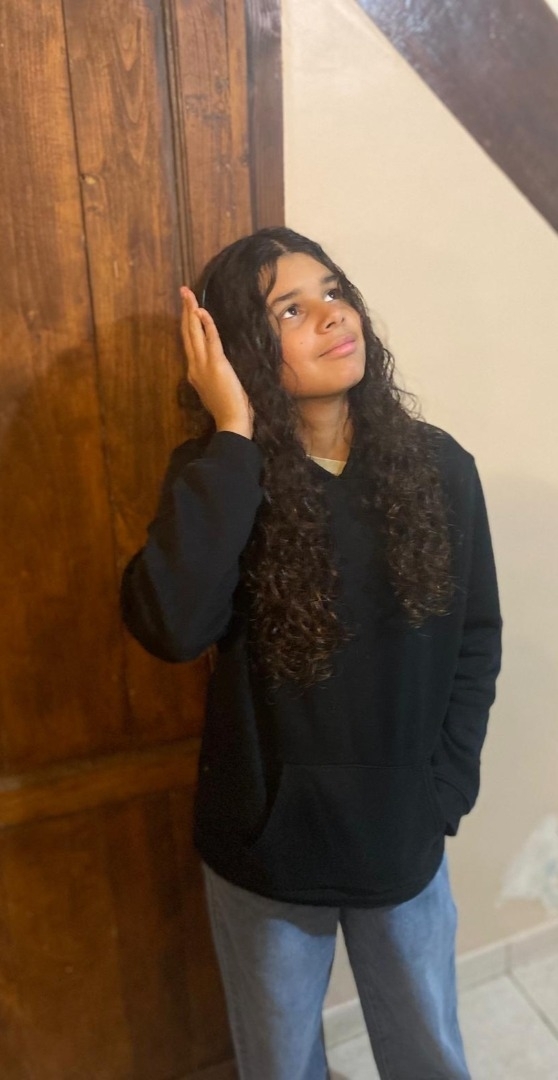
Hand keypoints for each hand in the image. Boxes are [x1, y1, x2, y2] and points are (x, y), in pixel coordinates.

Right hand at [180, 287, 253, 437]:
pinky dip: (206, 324)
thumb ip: (214, 377)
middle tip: (183, 292)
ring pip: (194, 332)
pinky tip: (202, 310)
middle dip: (185, 311)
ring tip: (188, 295)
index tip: (188, 310)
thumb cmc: (230, 411)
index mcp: (195, 373)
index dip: (188, 325)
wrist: (231, 422)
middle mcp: (194, 366)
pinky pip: (210, 338)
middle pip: (187, 334)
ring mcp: (203, 365)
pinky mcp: (216, 363)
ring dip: (191, 311)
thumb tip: (219, 369)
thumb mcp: (217, 391)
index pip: (190, 344)